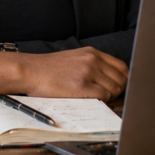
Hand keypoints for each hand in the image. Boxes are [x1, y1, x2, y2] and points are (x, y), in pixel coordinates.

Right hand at [0, 47, 128, 101]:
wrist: (30, 71)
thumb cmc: (49, 69)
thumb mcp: (74, 58)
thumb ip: (92, 65)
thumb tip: (109, 80)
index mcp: (92, 53)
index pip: (122, 67)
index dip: (123, 80)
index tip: (119, 88)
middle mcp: (93, 60)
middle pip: (121, 79)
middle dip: (119, 91)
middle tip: (109, 98)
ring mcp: (88, 73)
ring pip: (114, 89)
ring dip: (110, 98)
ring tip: (97, 100)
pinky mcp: (82, 87)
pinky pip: (104, 97)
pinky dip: (102, 102)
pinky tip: (91, 102)